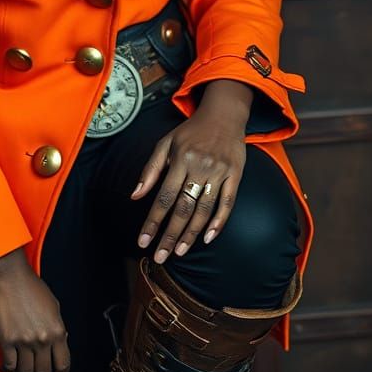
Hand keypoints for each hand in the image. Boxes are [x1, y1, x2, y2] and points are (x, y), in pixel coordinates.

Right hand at [0, 247, 69, 371]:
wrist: (9, 275)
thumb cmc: (30, 286)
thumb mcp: (53, 305)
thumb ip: (57, 327)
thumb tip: (59, 343)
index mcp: (57, 330)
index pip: (63, 365)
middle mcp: (42, 339)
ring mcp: (24, 341)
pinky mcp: (6, 340)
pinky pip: (9, 365)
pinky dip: (8, 370)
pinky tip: (7, 368)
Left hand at [131, 80, 251, 261]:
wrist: (223, 114)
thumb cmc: (190, 131)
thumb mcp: (165, 143)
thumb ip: (150, 169)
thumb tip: (135, 195)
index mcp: (179, 159)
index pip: (163, 197)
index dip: (152, 221)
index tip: (142, 241)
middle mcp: (199, 166)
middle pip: (183, 208)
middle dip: (170, 235)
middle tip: (160, 257)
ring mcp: (219, 172)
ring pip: (204, 209)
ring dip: (191, 234)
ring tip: (179, 252)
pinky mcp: (236, 174)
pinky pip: (227, 203)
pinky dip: (218, 222)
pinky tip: (207, 238)